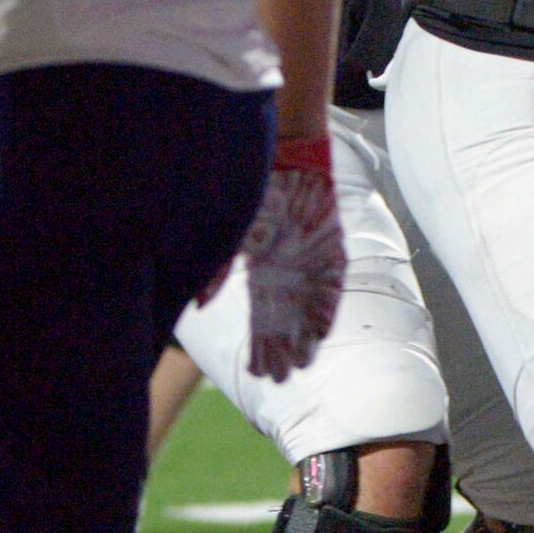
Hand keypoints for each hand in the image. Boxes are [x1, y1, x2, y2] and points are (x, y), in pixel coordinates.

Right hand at [202, 136, 344, 380]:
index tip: (256, 371)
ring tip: (301, 364)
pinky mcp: (333, 247)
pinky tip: (322, 332)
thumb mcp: (234, 234)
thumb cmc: (256, 191)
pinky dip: (325, 308)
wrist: (289, 154)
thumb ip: (216, 270)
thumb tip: (200, 307)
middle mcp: (290, 269)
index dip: (259, 342)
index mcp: (264, 268)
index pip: (261, 315)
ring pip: (308, 307)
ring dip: (304, 335)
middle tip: (280, 378)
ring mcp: (312, 260)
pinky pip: (331, 285)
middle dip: (281, 347)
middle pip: (285, 317)